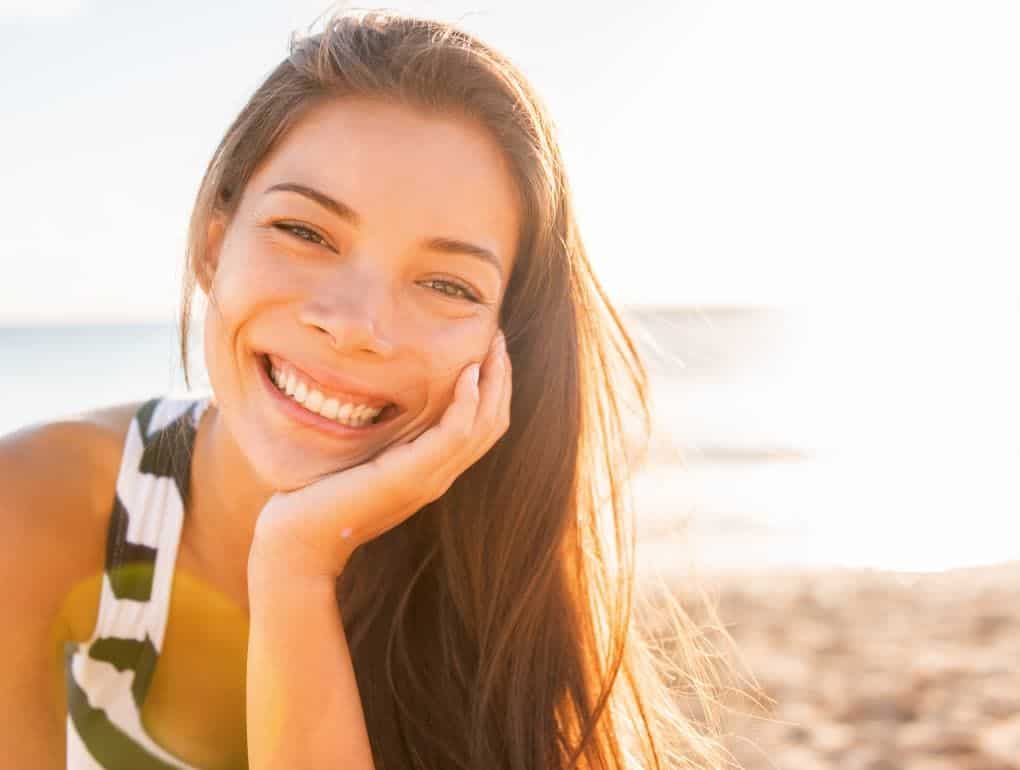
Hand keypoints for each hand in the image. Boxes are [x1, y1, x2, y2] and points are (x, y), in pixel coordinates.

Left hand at [248, 330, 511, 582]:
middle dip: (501, 378)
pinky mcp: (411, 476)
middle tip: (497, 338)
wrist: (300, 544)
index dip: (492, 389)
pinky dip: (468, 400)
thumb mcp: (357, 461)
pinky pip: (455, 433)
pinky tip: (467, 373)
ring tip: (492, 346)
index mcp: (430, 473)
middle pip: (492, 424)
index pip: (481, 428)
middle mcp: (438, 477)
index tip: (487, 351)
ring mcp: (429, 479)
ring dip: (494, 381)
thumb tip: (377, 402)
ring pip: (484, 426)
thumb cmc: (317, 502)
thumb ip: (378, 440)